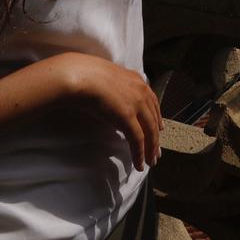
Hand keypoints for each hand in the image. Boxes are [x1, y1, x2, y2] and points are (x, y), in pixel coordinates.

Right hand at [46, 52, 162, 168]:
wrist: (80, 75)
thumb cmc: (86, 76)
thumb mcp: (109, 80)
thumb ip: (117, 90)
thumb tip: (115, 103)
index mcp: (137, 81)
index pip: (152, 103)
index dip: (156, 119)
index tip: (159, 131)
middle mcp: (141, 91)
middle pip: (153, 119)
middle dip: (156, 138)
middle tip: (157, 153)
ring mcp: (136, 104)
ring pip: (149, 132)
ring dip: (151, 149)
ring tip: (150, 162)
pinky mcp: (128, 117)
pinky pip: (137, 140)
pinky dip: (140, 154)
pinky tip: (139, 164)